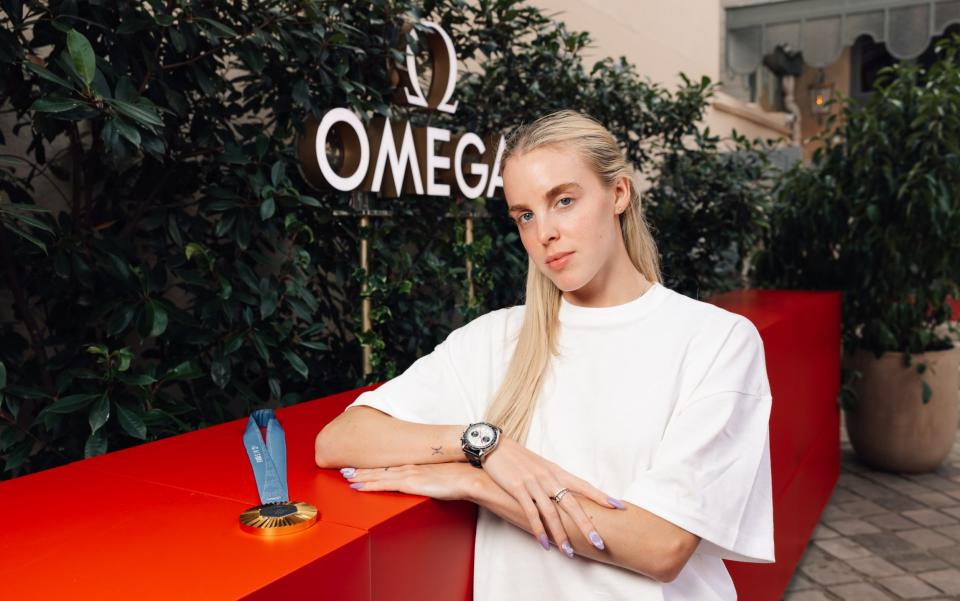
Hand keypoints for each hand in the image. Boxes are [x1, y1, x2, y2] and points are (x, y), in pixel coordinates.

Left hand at [341, 462, 477, 501]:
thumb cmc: (461, 478)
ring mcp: (408, 474)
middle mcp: (410, 467)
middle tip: (345, 469)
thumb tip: (433, 483)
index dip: (375, 467)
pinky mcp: (409, 482)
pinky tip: (358, 486)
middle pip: (380, 469)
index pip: (391, 467)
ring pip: (378, 475)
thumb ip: (434, 479)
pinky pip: (383, 484)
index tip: (362, 466)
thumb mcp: (444, 477)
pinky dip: (368, 484)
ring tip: (346, 476)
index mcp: (417, 466)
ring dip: (361, 476)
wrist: (469, 477)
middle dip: (362, 470)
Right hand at [481, 436, 623, 552]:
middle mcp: (549, 478)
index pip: (584, 486)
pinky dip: (538, 529)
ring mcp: (533, 483)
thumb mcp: (541, 466)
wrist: (495, 446)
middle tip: (599, 543)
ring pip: (552, 513)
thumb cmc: (519, 458)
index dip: (601, 496)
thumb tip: (568, 494)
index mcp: (557, 472)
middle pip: (572, 504)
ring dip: (561, 535)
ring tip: (569, 553)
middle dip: (586, 525)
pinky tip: (544, 543)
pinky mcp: (518, 488)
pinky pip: (531, 513)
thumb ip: (555, 480)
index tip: (619, 506)